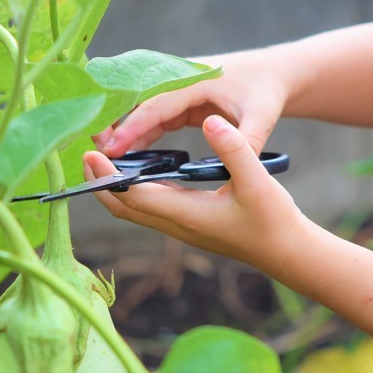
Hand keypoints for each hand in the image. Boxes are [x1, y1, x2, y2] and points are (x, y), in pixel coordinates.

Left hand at [85, 115, 305, 266]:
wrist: (286, 250)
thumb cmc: (274, 219)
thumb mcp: (258, 181)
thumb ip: (234, 150)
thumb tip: (209, 122)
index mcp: (188, 215)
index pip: (134, 197)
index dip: (109, 177)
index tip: (92, 153)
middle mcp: (179, 225)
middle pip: (123, 209)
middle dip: (100, 184)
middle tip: (86, 154)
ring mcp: (183, 228)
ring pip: (135, 210)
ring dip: (115, 188)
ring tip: (105, 159)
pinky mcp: (190, 225)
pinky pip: (150, 209)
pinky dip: (134, 191)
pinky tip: (140, 171)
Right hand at [93, 51, 285, 157]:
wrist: (275, 73)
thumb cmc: (268, 91)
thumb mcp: (263, 116)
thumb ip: (248, 140)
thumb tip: (234, 166)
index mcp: (196, 79)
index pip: (156, 104)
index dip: (132, 127)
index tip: (112, 148)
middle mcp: (180, 78)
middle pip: (137, 100)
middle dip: (114, 123)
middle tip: (94, 152)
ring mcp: (177, 87)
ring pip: (141, 108)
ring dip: (122, 129)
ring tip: (103, 157)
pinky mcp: (179, 99)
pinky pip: (152, 115)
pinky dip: (138, 132)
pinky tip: (125, 153)